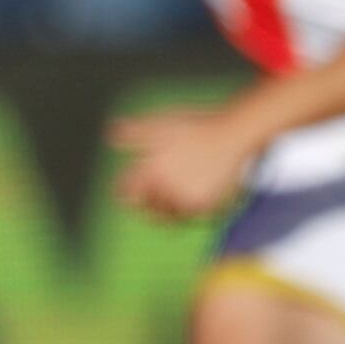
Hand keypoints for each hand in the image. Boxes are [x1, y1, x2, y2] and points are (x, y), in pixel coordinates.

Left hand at [106, 103, 260, 220]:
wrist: (235, 135)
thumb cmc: (196, 126)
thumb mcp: (162, 125)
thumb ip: (134, 132)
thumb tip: (110, 133)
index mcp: (150, 169)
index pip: (127, 192)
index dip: (127, 192)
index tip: (131, 192)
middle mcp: (165, 188)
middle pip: (147, 208)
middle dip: (148, 203)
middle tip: (154, 196)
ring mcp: (185, 200)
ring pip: (167, 217)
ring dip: (166, 211)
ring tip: (173, 198)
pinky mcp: (204, 208)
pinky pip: (188, 218)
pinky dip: (186, 213)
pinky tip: (190, 200)